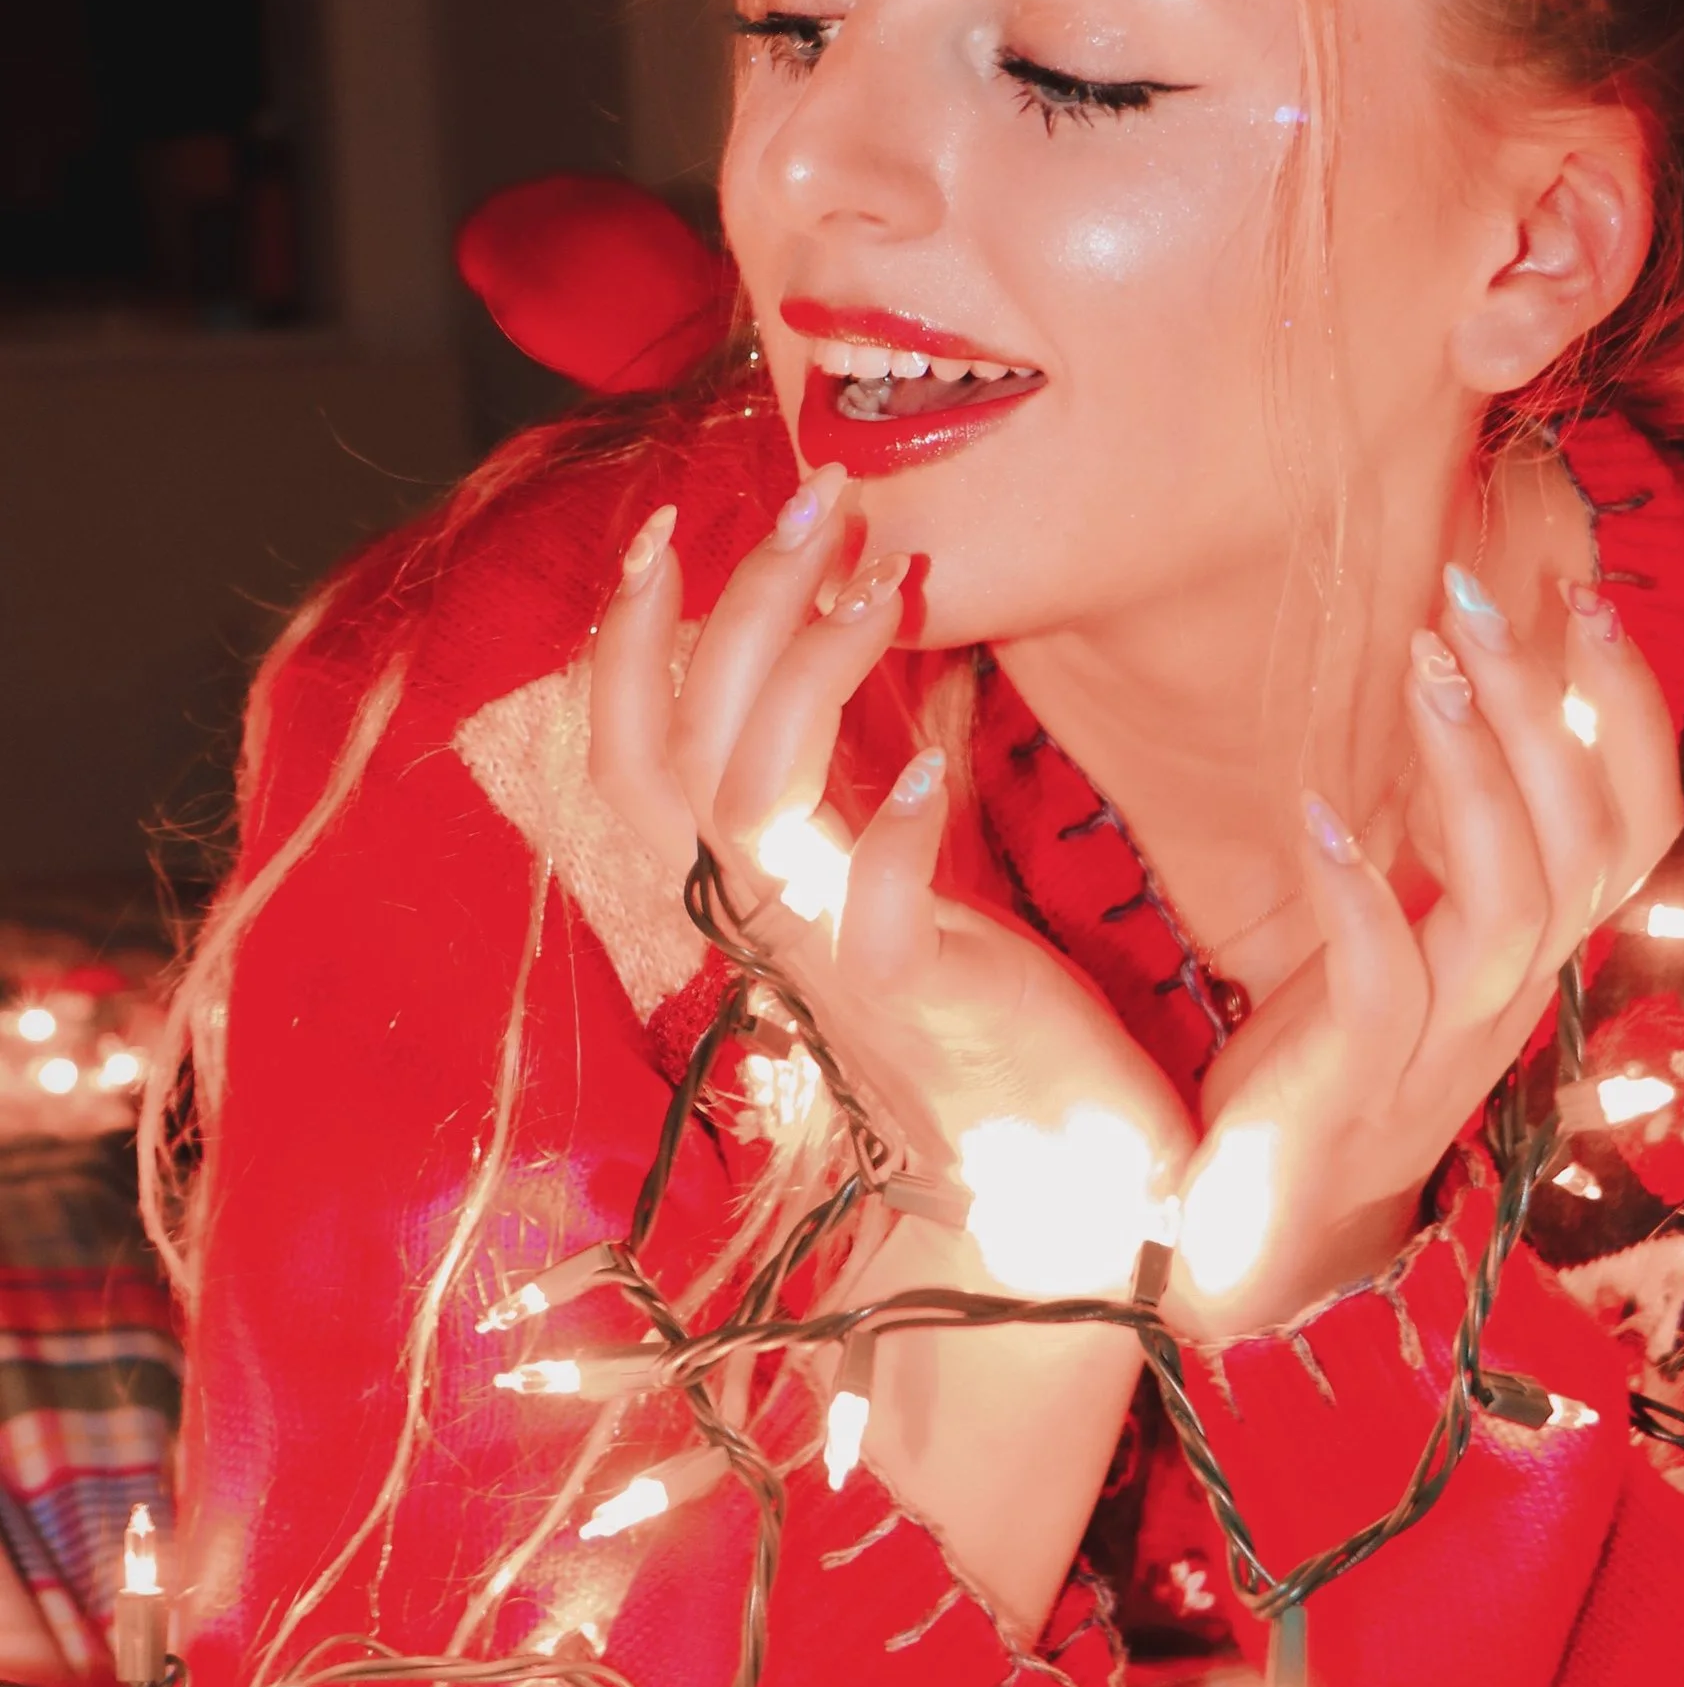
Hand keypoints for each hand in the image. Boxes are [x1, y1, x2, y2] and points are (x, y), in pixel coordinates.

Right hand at [587, 479, 1194, 1267]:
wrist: (1053, 1192)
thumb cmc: (985, 1021)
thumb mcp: (899, 876)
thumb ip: (859, 778)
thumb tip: (858, 627)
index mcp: (756, 885)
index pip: (633, 750)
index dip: (626, 639)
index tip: (671, 520)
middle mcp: (770, 918)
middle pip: (677, 746)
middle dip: (730, 603)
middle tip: (814, 494)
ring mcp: (835, 963)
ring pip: (747, 800)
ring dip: (801, 673)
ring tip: (881, 581)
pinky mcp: (922, 1007)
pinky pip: (874, 918)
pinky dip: (896, 835)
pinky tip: (938, 766)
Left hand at [1167, 569, 1680, 1338]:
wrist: (1264, 1238)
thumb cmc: (1330, 1058)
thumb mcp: (1412, 932)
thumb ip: (1454, 838)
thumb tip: (1472, 688)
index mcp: (1537, 955)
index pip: (1640, 826)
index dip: (1626, 709)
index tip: (1578, 587)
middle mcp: (1513, 997)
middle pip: (1589, 843)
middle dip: (1549, 704)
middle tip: (1483, 591)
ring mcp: (1443, 1047)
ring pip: (1513, 901)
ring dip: (1475, 772)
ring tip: (1423, 663)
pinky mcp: (1356, 1089)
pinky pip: (1387, 987)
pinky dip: (1361, 897)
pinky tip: (1321, 815)